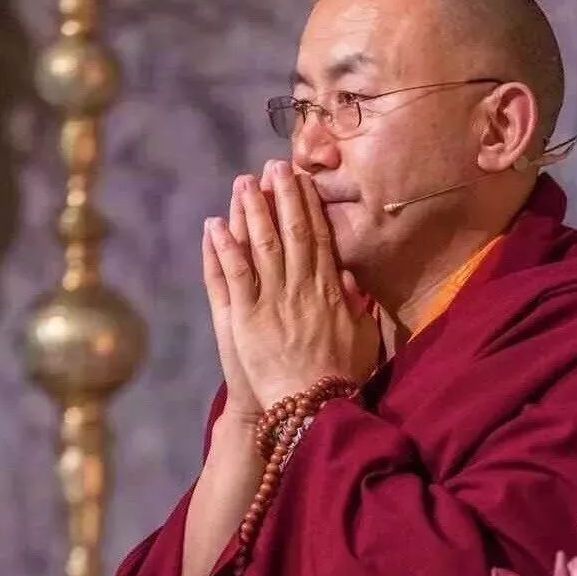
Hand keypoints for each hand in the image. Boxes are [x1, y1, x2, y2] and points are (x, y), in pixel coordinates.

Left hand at [207, 161, 378, 407]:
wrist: (311, 409)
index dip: (309, 206)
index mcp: (329, 291)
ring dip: (251, 211)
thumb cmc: (339, 379)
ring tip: (243, 183)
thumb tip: (348, 275)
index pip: (319, 238)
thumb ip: (356, 305)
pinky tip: (215, 225)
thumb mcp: (361, 339)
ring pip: (262, 246)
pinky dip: (224, 249)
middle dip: (281, 196)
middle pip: (291, 232)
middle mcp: (301, 289)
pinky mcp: (246, 319)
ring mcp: (273, 301)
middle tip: (272, 166)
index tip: (301, 180)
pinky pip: (235, 276)